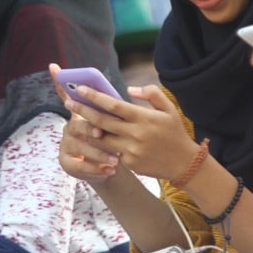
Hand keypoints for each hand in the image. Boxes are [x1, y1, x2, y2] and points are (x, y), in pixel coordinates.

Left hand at [58, 79, 202, 183]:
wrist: (184, 164)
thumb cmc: (175, 133)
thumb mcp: (169, 109)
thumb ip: (151, 94)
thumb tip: (130, 89)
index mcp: (144, 118)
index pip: (114, 105)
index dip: (95, 97)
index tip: (81, 89)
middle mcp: (136, 134)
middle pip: (102, 121)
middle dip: (83, 111)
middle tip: (69, 102)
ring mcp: (131, 151)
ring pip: (102, 138)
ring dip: (88, 128)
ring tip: (76, 119)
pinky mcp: (129, 163)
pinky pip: (111, 151)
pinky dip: (101, 144)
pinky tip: (92, 136)